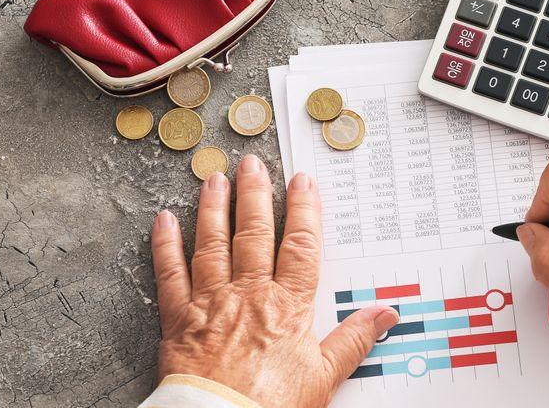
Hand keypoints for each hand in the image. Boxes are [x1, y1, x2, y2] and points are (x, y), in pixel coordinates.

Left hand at [150, 155, 398, 407]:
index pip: (300, 246)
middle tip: (252, 164)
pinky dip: (165, 245)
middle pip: (254, 234)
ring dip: (214, 208)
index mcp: (288, 306)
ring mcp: (211, 302)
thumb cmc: (270, 405)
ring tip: (215, 179)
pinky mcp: (178, 319)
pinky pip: (169, 274)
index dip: (304, 210)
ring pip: (213, 244)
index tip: (302, 182)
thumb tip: (384, 315)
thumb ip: (353, 340)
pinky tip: (164, 220)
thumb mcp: (324, 376)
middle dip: (255, 195)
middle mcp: (250, 294)